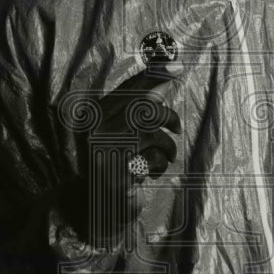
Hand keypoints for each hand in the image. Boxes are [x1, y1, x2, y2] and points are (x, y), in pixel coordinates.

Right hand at [75, 60, 183, 243]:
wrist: (99, 207)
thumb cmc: (117, 162)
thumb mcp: (126, 129)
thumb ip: (143, 99)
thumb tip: (172, 66)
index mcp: (95, 115)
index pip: (128, 88)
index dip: (154, 75)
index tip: (177, 66)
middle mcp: (96, 130)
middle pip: (143, 107)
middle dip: (168, 116)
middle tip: (176, 129)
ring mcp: (105, 151)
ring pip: (151, 132)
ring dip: (166, 145)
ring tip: (166, 156)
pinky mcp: (118, 172)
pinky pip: (151, 158)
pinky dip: (159, 165)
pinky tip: (152, 172)